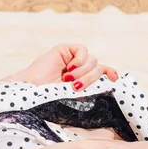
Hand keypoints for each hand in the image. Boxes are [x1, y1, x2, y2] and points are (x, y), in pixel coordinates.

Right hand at [2, 44, 118, 90]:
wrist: (33, 93)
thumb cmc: (52, 98)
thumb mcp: (77, 95)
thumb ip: (93, 87)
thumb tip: (111, 80)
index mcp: (82, 79)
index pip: (102, 71)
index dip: (110, 72)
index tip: (114, 78)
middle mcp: (79, 68)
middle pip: (98, 67)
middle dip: (90, 78)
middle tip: (75, 87)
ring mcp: (72, 58)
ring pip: (93, 60)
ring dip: (83, 72)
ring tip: (68, 80)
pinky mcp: (64, 50)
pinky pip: (82, 50)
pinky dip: (80, 60)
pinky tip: (69, 68)